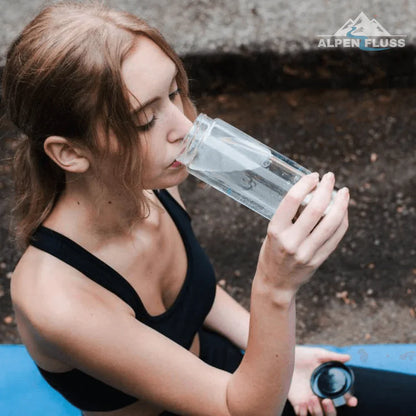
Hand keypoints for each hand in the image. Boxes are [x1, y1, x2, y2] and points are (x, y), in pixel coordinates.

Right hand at [256, 172, 348, 293]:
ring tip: (344, 191)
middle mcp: (291, 242)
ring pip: (331, 223)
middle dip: (326, 189)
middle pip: (315, 209)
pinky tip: (343, 210)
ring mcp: (307, 252)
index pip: (292, 200)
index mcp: (275, 230)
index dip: (305, 184)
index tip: (313, 176)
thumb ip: (290, 216)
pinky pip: (336, 236)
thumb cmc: (272, 252)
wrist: (275, 283)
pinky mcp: (318, 260)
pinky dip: (342, 219)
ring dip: (341, 203)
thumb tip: (312, 192)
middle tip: (330, 177)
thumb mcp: (272, 232)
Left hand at [288, 346, 357, 415]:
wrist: (285, 356)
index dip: (349, 400)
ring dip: (317, 412)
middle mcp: (320, 395)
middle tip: (327, 400)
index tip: (352, 401)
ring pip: (317, 415)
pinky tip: (301, 405)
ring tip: (311, 399)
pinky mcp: (297, 402)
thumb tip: (348, 357)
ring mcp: (309, 400)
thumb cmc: (304, 355)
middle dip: (332, 411)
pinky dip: (303, 413)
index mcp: (328, 386)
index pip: (342, 397)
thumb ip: (332, 357)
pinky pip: (301, 414)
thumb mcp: (318, 354)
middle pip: (331, 411)